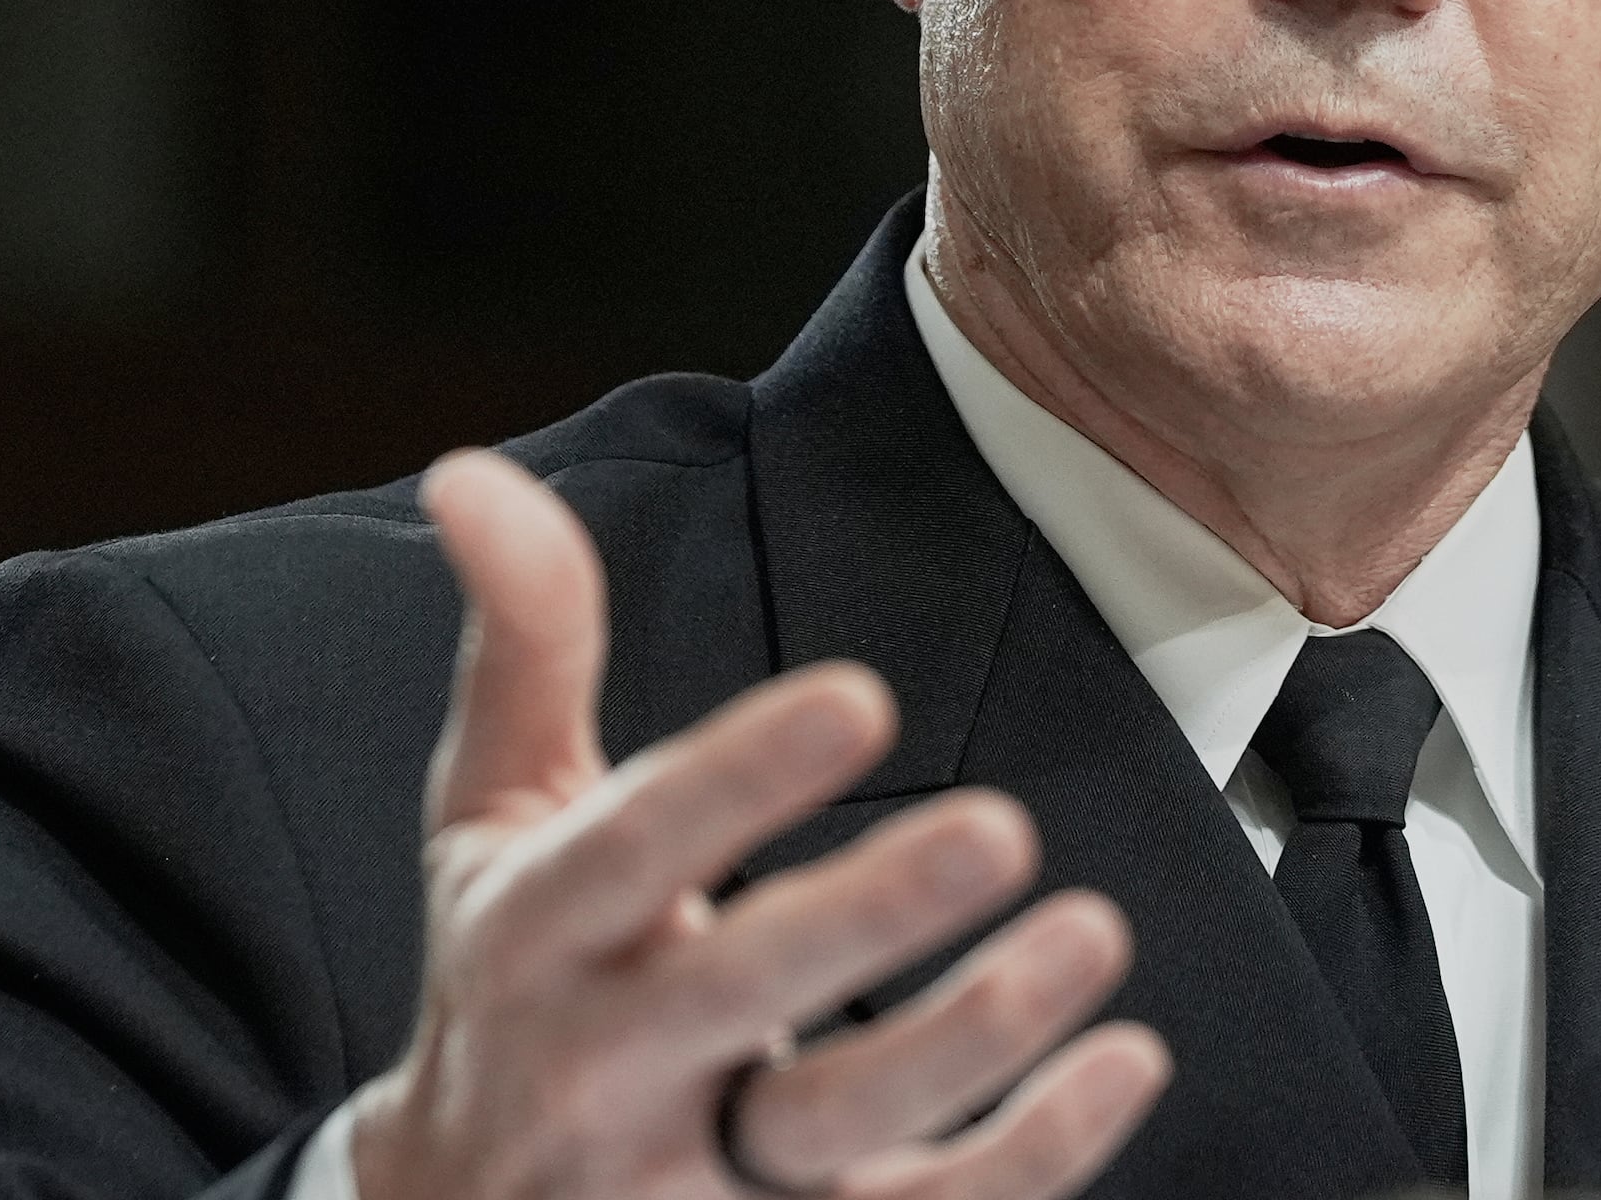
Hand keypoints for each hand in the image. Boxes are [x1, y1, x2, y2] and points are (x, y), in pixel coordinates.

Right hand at [347, 450, 1169, 1199]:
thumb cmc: (512, 972)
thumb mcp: (490, 814)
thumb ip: (525, 644)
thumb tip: (476, 471)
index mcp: (536, 932)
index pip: (628, 848)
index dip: (738, 778)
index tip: (862, 695)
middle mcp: (601, 1065)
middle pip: (734, 994)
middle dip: (867, 916)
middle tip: (1002, 828)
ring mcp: (688, 1179)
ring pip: (834, 1130)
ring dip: (975, 1039)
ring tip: (1093, 933)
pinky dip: (1031, 1158)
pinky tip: (1124, 1065)